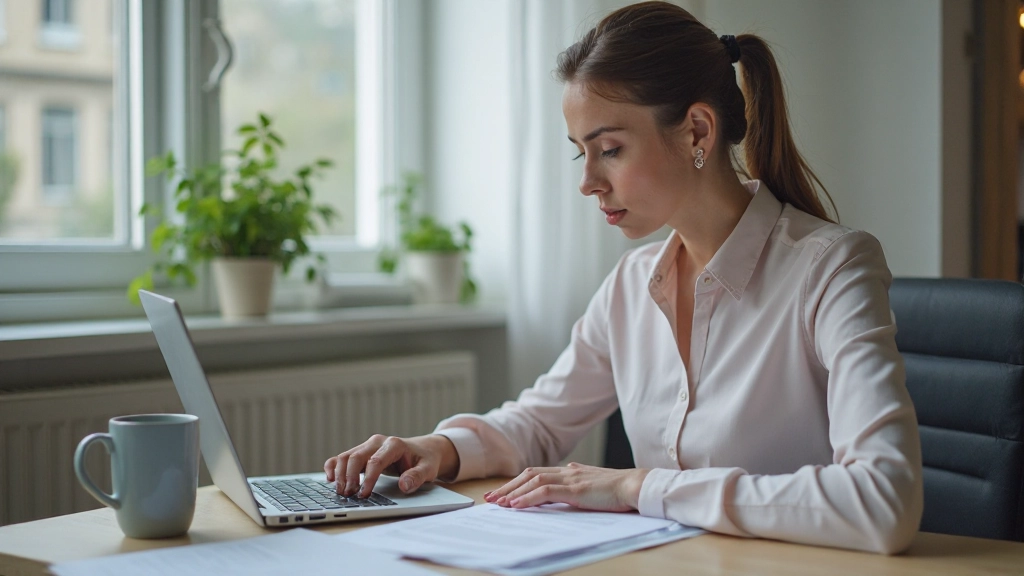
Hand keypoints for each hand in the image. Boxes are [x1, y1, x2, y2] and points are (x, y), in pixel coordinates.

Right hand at [324, 434, 458, 498]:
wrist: (423, 450)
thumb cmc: (425, 460)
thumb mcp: (428, 469)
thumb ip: (417, 476)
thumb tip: (404, 486)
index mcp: (394, 445)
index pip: (375, 461)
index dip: (368, 478)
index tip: (363, 494)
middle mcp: (377, 442)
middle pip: (356, 456)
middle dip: (349, 477)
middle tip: (348, 495)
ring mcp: (367, 446)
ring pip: (346, 456)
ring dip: (340, 474)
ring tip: (341, 492)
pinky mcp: (361, 452)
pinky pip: (342, 457)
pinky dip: (333, 466)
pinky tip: (330, 479)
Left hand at [484, 462, 650, 511]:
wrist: (636, 486)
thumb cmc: (619, 489)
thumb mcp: (593, 483)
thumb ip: (579, 478)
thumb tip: (568, 473)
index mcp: (570, 471)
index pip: (536, 474)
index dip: (517, 482)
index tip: (502, 493)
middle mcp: (567, 471)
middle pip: (529, 475)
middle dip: (508, 486)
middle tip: (490, 498)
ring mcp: (571, 479)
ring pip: (533, 481)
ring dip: (513, 492)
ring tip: (497, 503)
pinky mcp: (576, 489)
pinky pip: (545, 492)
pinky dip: (528, 498)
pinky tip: (516, 504)